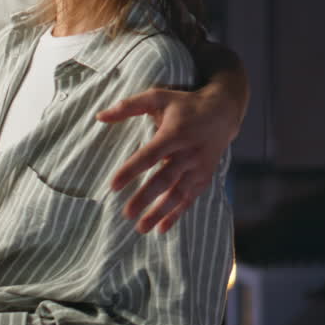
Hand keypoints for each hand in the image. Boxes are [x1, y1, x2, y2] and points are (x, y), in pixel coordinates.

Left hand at [97, 86, 236, 233]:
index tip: (113, 185)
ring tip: (141, 228)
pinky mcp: (204, 177)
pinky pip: (190, 199)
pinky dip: (177, 215)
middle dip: (145, 198)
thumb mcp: (159, 97)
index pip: (150, 155)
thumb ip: (129, 106)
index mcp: (174, 133)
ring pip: (178, 194)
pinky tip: (161, 228)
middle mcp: (188, 153)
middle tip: (126, 213)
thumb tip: (100, 116)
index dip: (131, 170)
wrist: (223, 112)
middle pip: (164, 179)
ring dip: (160, 212)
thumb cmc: (185, 104)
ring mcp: (198, 167)